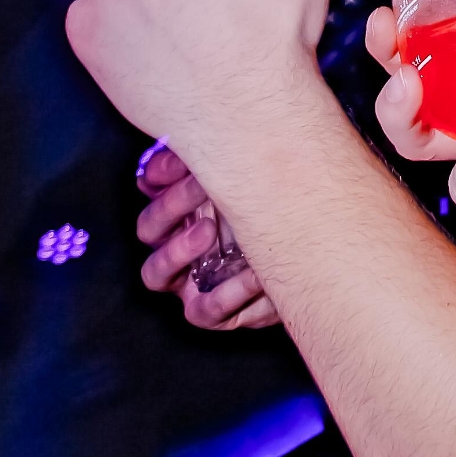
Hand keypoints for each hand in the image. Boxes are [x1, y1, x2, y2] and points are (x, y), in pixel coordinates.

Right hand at [135, 142, 280, 330]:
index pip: (150, 188)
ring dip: (179, 249)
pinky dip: (228, 293)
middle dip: (172, 204)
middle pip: (149, 227)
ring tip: (209, 228)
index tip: (185, 160)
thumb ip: (224, 163)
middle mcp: (174, 244)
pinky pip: (202, 311)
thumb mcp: (252, 182)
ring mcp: (187, 280)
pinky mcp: (210, 311)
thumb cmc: (272, 210)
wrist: (307, 254)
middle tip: (202, 184)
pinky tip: (255, 274)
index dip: (160, 176)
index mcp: (179, 210)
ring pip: (156, 273)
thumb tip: (199, 145)